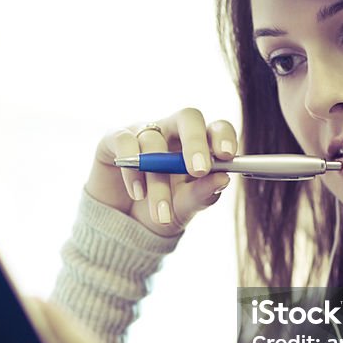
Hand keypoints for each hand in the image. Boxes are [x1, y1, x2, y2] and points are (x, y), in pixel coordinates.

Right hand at [86, 107, 236, 236]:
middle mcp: (173, 131)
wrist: (122, 225)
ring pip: (154, 143)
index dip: (223, 136)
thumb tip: (223, 179)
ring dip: (159, 183)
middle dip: (195, 142)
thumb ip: (202, 193)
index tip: (227, 155)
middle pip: (188, 117)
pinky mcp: (115, 139)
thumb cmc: (161, 210)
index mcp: (199, 145)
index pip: (216, 128)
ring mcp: (144, 131)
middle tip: (199, 170)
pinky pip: (125, 142)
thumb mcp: (184, 208)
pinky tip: (137, 193)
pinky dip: (132, 170)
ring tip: (161, 214)